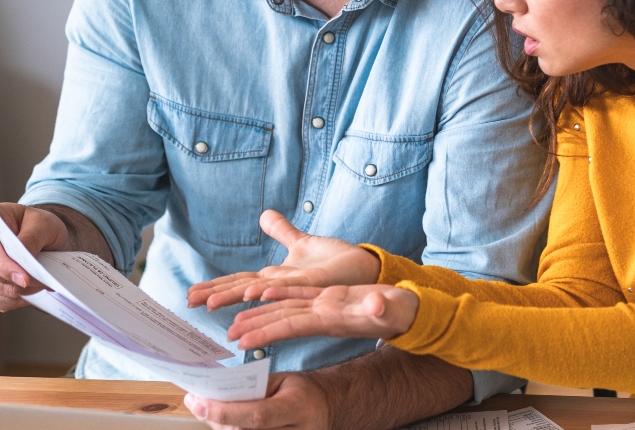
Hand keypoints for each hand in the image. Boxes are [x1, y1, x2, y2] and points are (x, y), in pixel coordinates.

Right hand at [0, 203, 68, 310]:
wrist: (41, 235)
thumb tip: (21, 262)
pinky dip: (13, 300)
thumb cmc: (39, 224)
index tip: (25, 279)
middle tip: (43, 283)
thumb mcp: (42, 223)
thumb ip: (31, 239)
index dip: (4, 265)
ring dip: (16, 292)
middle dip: (14, 281)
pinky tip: (30, 293)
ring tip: (40, 286)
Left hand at [184, 371, 329, 429]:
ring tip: (210, 410)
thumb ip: (253, 389)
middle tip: (197, 402)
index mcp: (298, 407)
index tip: (198, 401)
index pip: (257, 416)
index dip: (225, 411)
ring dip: (222, 426)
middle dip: (216, 418)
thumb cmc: (302, 391)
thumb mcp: (283, 380)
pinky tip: (225, 422)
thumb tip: (215, 395)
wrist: (327, 407)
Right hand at [187, 210, 380, 310]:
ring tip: (210, 305)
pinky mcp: (317, 285)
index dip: (214, 287)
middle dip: (215, 296)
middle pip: (243, 290)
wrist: (366, 270)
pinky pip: (293, 287)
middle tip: (187, 303)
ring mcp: (298, 288)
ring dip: (238, 298)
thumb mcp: (302, 243)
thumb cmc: (335, 262)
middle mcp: (282, 287)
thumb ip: (282, 231)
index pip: (238, 281)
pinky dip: (274, 290)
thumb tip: (264, 214)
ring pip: (262, 294)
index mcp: (276, 277)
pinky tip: (256, 291)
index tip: (189, 294)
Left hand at [227, 285, 418, 349]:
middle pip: (282, 319)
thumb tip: (378, 306)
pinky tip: (264, 292)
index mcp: (332, 319)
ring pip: (286, 308)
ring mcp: (326, 307)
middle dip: (254, 327)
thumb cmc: (401, 312)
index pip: (293, 325)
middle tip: (226, 336)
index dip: (267, 331)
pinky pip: (300, 294)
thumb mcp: (393, 310)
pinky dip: (281, 293)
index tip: (243, 341)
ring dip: (261, 314)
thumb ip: (384, 308)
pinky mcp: (330, 297)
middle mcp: (324, 315)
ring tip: (236, 322)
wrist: (407, 312)